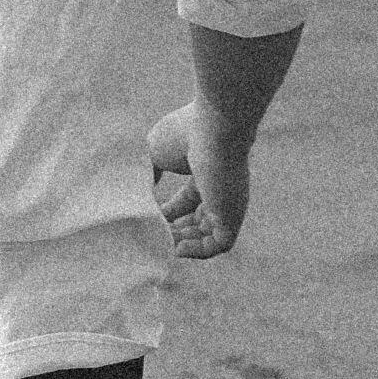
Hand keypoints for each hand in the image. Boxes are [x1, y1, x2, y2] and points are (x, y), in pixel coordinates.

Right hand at [149, 105, 255, 260]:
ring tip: (161, 244)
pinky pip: (220, 244)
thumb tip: (144, 187)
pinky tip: (177, 249)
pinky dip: (198, 251)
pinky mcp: (233, 215)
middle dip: (176, 231)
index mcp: (207, 172)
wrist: (215, 127)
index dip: (169, 212)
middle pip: (200, 221)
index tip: (149, 216)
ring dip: (184, 243)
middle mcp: (221, 191)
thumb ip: (150, 171)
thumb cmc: (186, 133)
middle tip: (153, 235)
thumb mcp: (156, 151)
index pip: (189, 201)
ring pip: (209, 236)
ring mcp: (229, 204)